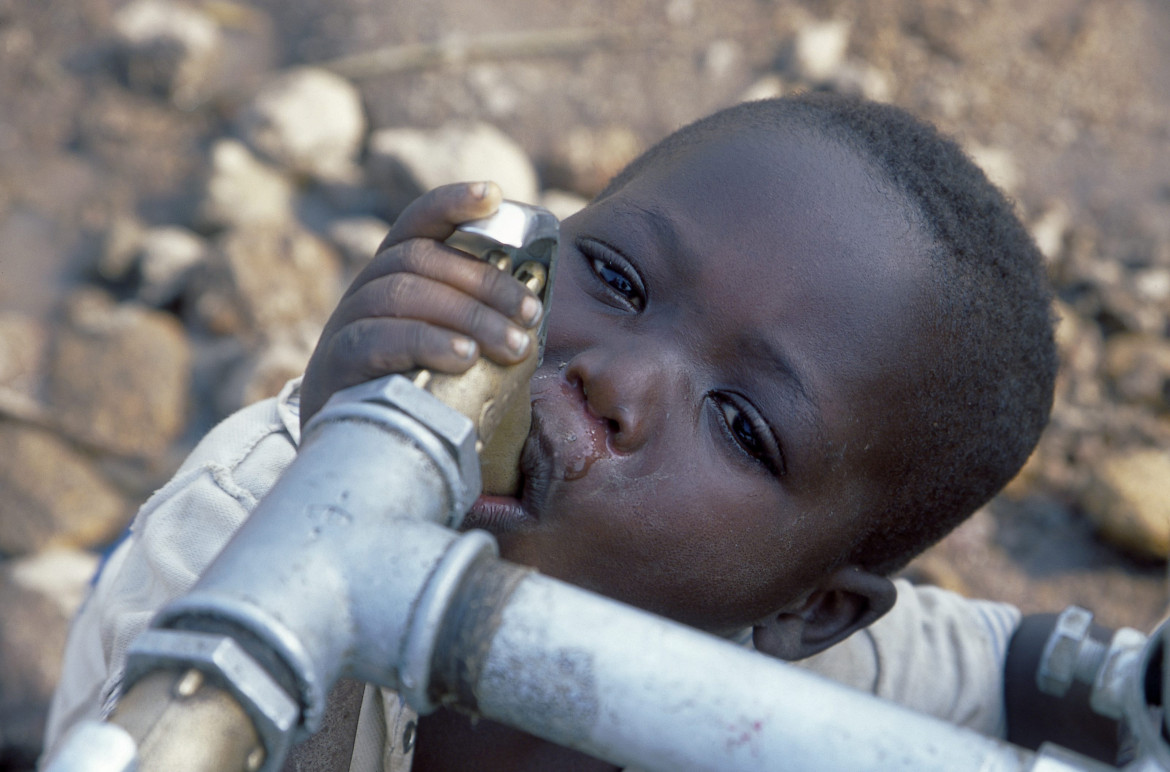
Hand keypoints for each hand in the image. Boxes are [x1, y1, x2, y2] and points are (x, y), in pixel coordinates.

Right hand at [300, 181, 543, 428]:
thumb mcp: (445, 349)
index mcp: (395, 276)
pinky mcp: (335, 363)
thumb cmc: (415, 393)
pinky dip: (427, 343)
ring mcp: (346, 323)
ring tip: (513, 346)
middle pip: (422, 258)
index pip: (417, 223)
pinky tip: (465, 358)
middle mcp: (366, 289)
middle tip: (531, 314)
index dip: (452, 202)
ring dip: (469, 316)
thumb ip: (475, 324)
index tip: (493, 194)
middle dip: (485, 282)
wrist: (354, 450)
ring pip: (403, 293)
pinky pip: (378, 339)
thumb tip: (535, 313)